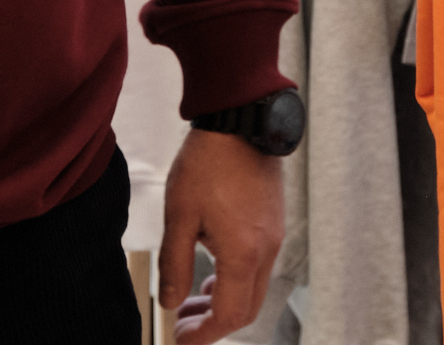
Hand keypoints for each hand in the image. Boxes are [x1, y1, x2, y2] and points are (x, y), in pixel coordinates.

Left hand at [159, 126, 284, 340]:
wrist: (240, 120)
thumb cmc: (207, 162)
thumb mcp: (180, 214)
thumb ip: (175, 263)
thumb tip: (170, 302)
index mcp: (243, 254)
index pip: (229, 316)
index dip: (204, 335)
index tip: (180, 339)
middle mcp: (266, 251)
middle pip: (246, 309)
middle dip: (213, 323)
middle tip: (181, 322)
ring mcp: (274, 237)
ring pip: (253, 288)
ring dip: (224, 301)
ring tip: (191, 297)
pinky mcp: (273, 223)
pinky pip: (258, 266)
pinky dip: (235, 279)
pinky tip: (210, 268)